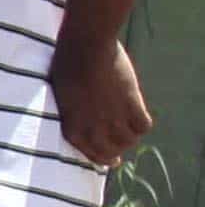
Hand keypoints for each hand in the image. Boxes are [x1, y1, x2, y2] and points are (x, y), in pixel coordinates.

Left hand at [56, 33, 156, 169]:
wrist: (85, 46)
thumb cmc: (65, 64)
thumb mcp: (62, 94)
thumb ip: (73, 110)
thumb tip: (81, 116)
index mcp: (72, 125)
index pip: (89, 151)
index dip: (99, 157)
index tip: (108, 160)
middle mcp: (93, 126)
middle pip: (110, 151)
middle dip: (115, 153)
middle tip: (120, 153)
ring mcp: (114, 117)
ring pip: (129, 140)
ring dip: (130, 138)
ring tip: (129, 132)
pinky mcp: (132, 104)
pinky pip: (143, 125)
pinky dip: (142, 124)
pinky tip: (139, 116)